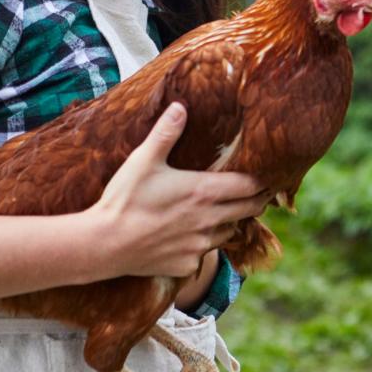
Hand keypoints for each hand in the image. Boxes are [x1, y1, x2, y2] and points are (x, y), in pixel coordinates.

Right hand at [85, 102, 269, 278]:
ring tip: (224, 212)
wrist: (104, 244)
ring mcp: (200, 245)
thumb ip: (166, 133)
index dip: (262, 181)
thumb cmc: (125, 199)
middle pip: (250, 210)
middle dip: (257, 200)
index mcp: (204, 192)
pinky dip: (203, 245)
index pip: (249, 186)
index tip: (267, 177)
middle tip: (258, 193)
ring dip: (231, 222)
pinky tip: (190, 236)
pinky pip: (205, 254)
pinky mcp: (188, 265)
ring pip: (230, 232)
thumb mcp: (144, 160)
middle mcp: (209, 220)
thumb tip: (180, 106)